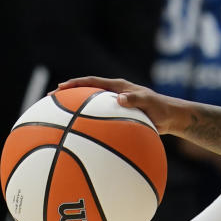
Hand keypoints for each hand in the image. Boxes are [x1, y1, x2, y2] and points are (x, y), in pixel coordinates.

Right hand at [56, 77, 179, 134]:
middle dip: (67, 96)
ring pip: (89, 107)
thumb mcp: (151, 103)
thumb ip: (136, 100)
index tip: (59, 88)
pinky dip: (88, 126)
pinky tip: (79, 138)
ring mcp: (114, 105)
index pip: (92, 82)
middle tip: (49, 101)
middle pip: (85, 93)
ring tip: (57, 120)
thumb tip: (120, 99)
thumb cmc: (162, 109)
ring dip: (74, 111)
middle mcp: (113, 94)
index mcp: (118, 87)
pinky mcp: (117, 117)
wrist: (171, 118)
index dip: (75, 84)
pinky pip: (98, 120)